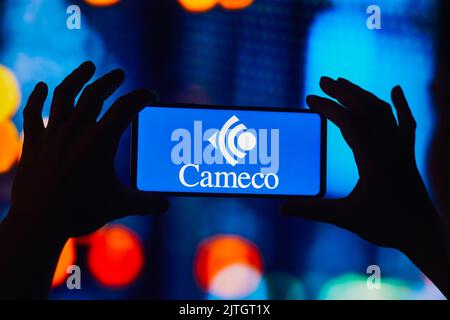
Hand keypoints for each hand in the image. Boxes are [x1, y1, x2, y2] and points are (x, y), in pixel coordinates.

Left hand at [8, 61, 168, 240]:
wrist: (38, 223)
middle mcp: (76, 131)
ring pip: (65, 95)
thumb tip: (167, 205)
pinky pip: (34, 112)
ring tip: (88, 68)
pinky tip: (44, 87)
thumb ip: (145, 203)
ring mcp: (52, 134)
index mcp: (100, 142)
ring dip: (78, 78)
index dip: (141, 98)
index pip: (126, 108)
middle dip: (110, 81)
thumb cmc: (80, 213)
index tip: (150, 96)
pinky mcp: (34, 142)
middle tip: (120, 75)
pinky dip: (39, 97)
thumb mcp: (118, 206)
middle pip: (95, 94)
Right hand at [280, 77, 449, 297]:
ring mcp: (401, 149)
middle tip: (323, 80)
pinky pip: (406, 122)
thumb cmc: (385, 226)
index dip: (328, 108)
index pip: (349, 123)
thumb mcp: (345, 218)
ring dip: (363, 95)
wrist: (422, 233)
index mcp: (373, 160)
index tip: (310, 99)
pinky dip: (401, 104)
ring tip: (344, 84)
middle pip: (366, 109)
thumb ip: (312, 211)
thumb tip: (282, 210)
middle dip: (343, 92)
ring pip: (384, 112)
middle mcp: (390, 148)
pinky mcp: (408, 153)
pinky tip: (396, 90)